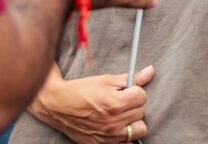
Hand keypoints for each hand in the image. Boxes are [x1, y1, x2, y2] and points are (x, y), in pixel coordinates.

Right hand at [30, 65, 153, 143]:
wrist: (57, 105)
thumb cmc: (80, 90)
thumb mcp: (104, 80)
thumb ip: (130, 78)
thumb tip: (150, 72)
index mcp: (114, 103)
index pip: (142, 96)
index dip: (135, 90)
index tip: (126, 90)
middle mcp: (113, 122)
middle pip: (142, 111)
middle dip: (133, 103)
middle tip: (120, 100)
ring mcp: (109, 136)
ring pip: (139, 129)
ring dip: (133, 120)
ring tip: (120, 114)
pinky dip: (125, 135)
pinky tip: (116, 126)